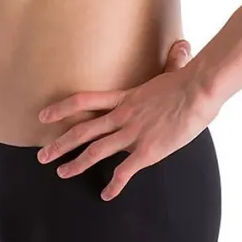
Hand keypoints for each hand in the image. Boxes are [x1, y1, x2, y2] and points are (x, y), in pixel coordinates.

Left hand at [36, 39, 216, 200]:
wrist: (199, 90)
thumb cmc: (191, 80)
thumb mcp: (175, 70)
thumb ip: (174, 61)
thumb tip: (183, 46)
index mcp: (125, 98)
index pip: (84, 101)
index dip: (61, 108)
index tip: (43, 115)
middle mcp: (123, 116)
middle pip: (83, 131)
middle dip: (60, 144)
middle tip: (42, 156)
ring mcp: (133, 134)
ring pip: (96, 151)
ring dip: (76, 164)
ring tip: (61, 173)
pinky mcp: (148, 150)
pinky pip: (124, 171)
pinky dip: (114, 185)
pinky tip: (106, 195)